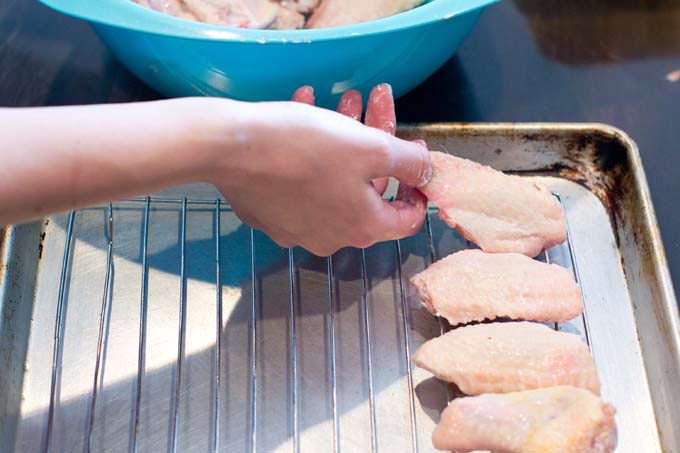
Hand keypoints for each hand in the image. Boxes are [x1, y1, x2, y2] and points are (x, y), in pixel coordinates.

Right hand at [209, 86, 430, 255]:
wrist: (231, 147)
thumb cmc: (305, 149)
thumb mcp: (371, 148)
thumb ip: (410, 162)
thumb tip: (427, 171)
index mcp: (362, 227)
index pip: (406, 218)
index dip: (417, 186)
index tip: (414, 157)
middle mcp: (331, 236)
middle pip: (367, 188)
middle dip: (373, 140)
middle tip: (371, 102)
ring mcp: (297, 227)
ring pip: (333, 179)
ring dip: (342, 137)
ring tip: (339, 99)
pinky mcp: (270, 212)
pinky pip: (302, 181)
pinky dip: (311, 149)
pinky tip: (304, 109)